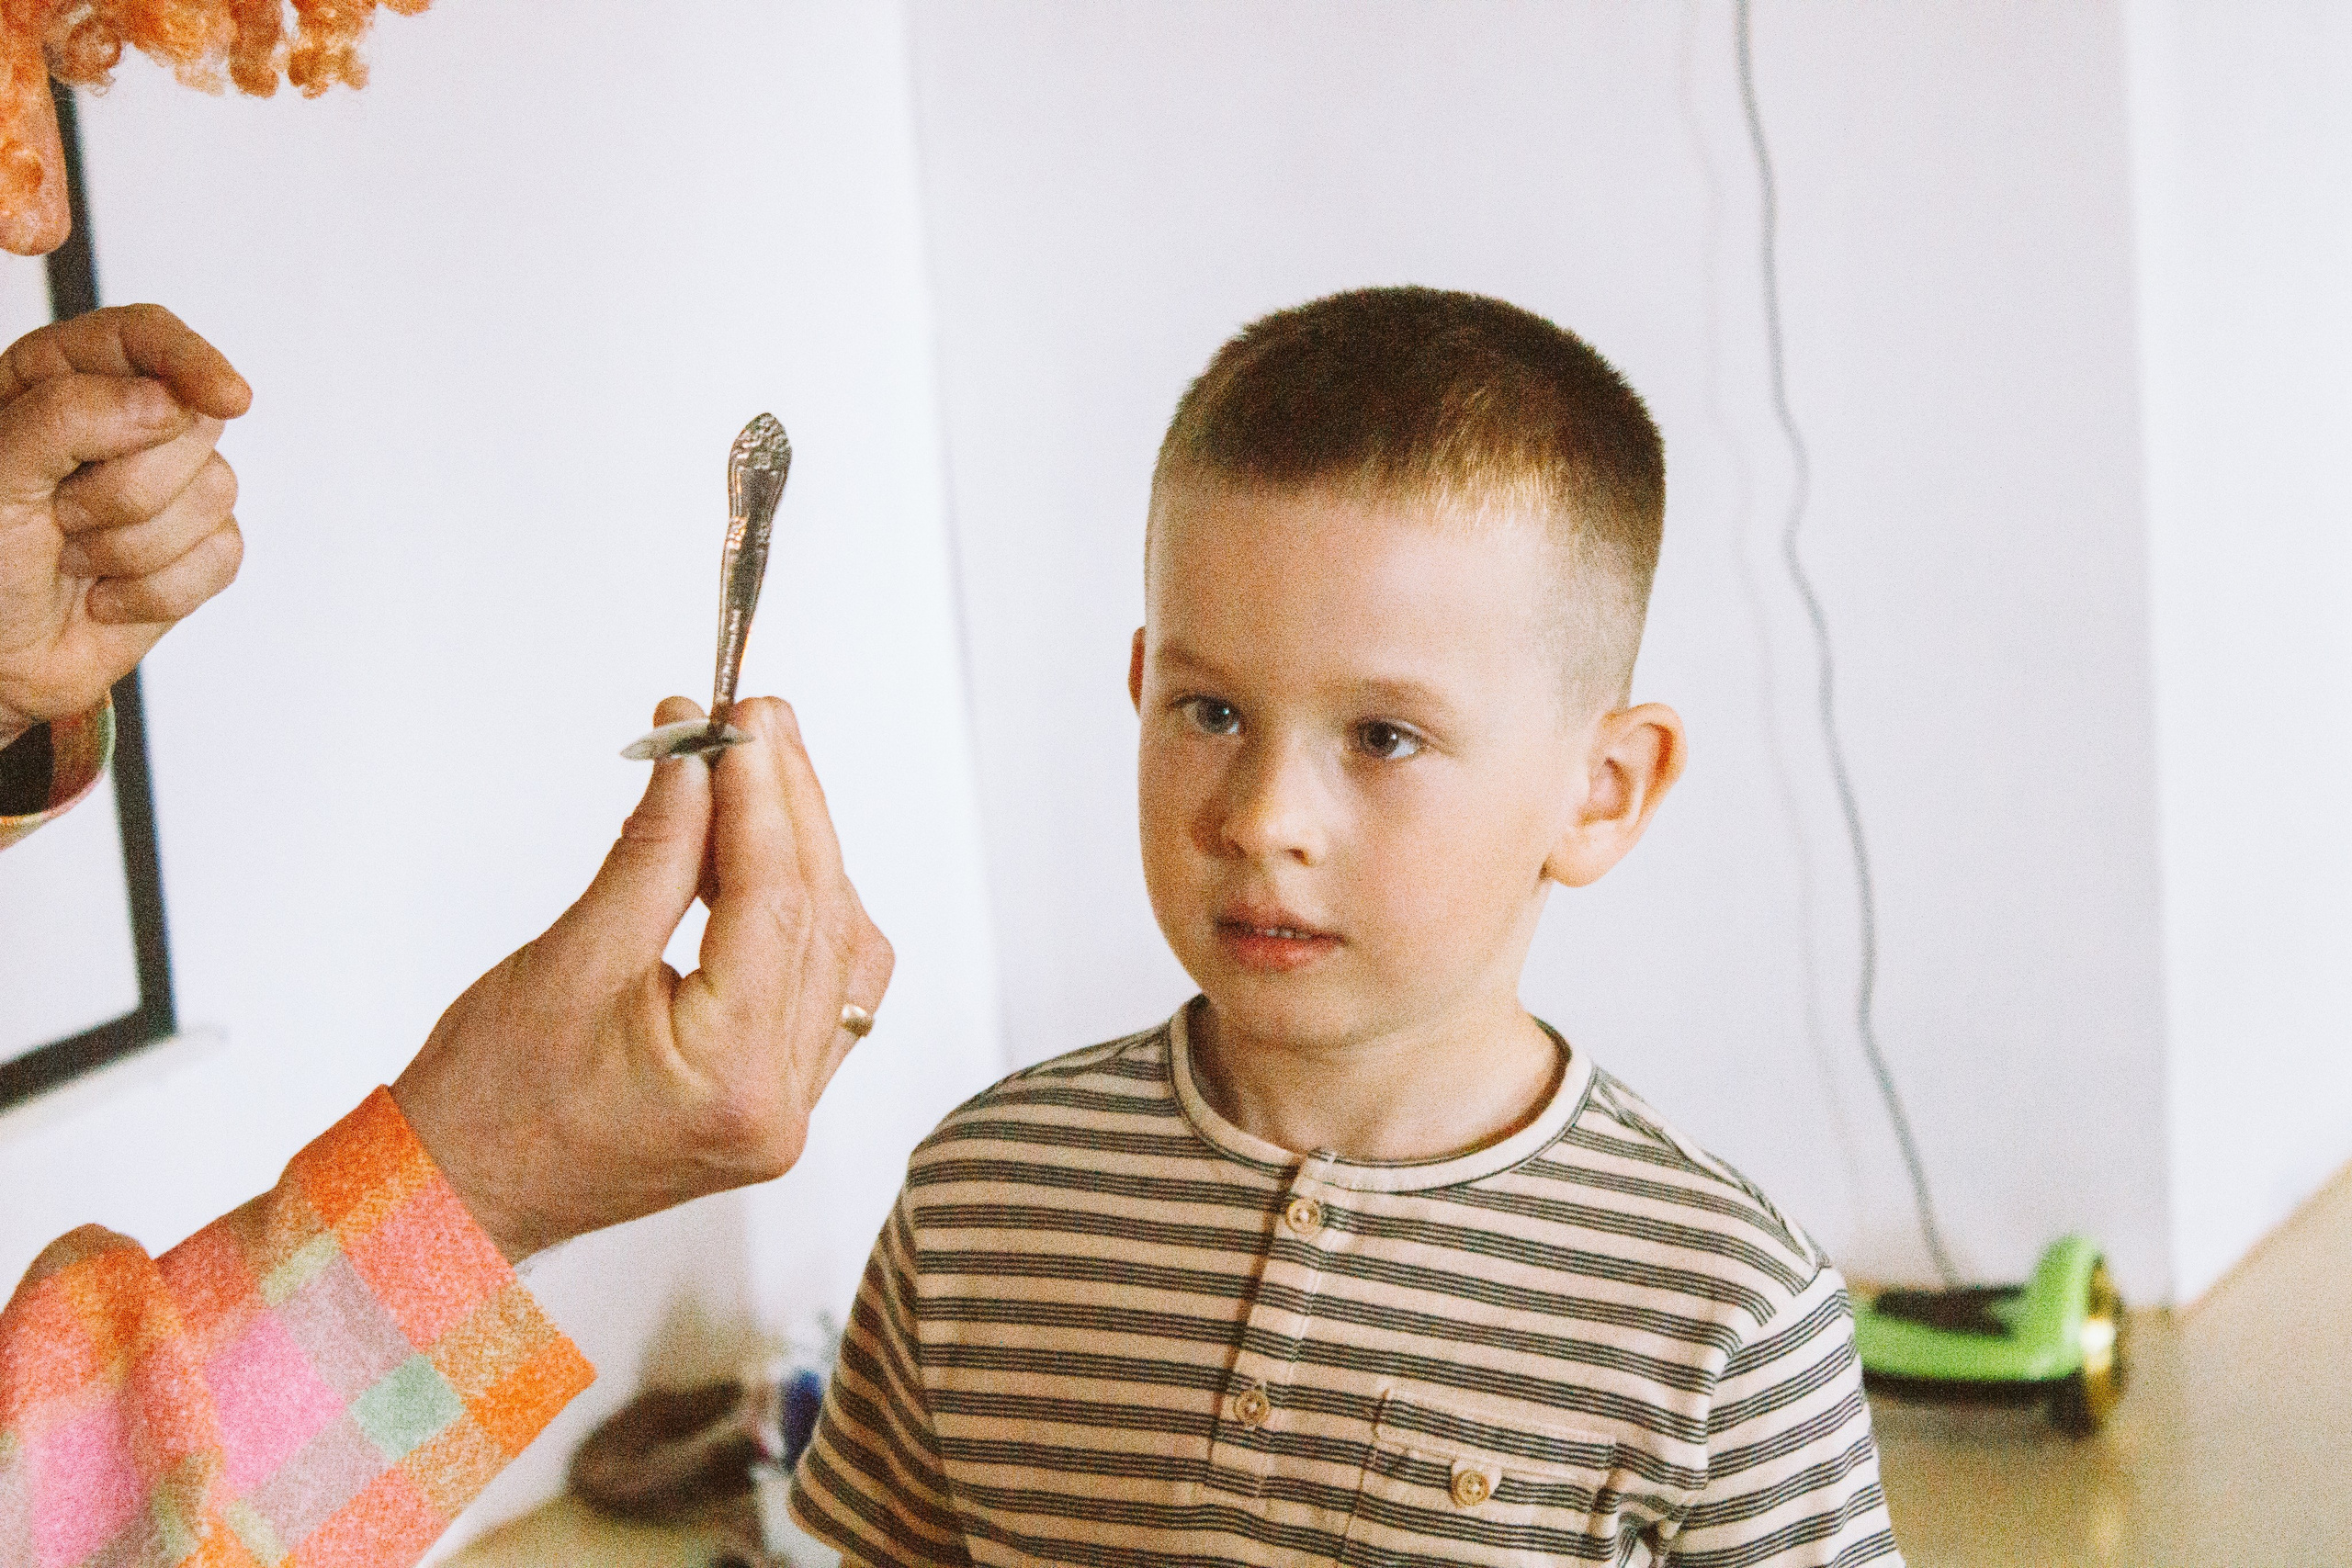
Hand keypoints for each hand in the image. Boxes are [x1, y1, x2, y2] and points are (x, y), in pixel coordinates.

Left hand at [0, 305, 251, 746]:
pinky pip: (223, 556)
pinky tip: (107, 595)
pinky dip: (159, 590)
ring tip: (75, 560)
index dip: (190, 359)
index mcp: (59, 380)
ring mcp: (166, 490)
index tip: (224, 397)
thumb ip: (70, 416)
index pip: (143, 337)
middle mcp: (122, 426)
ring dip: (133, 547)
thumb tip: (171, 402)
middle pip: (192, 421)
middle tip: (59, 517)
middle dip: (127, 487)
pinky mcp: (195, 552)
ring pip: (215, 492)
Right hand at [390, 696, 896, 1261]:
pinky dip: (806, 914)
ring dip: (806, 854)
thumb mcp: (572, 956)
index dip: (762, 797)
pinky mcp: (777, 1098)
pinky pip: (825, 990)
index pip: (775, 905)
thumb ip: (655, 852)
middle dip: (789, 809)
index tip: (742, 722)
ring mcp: (788, 1108)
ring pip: (837, 949)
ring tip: (760, 772)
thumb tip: (700, 760)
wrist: (457, 1192)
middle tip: (757, 724)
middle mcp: (781, 1105)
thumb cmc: (489, 1100)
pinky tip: (772, 855)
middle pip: (819, 919)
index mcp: (733, 1081)